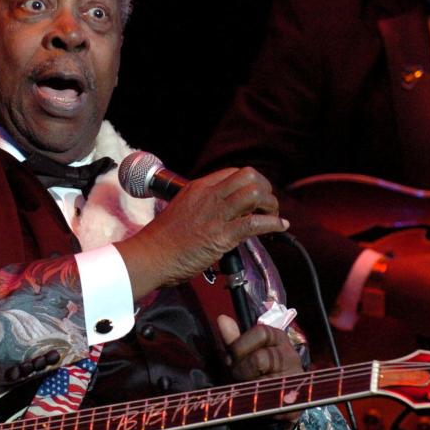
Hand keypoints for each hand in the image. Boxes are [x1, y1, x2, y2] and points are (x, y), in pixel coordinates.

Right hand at [115, 167, 287, 298]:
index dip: (251, 183)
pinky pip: (255, 223)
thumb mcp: (182, 210)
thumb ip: (202, 207)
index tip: (256, 197)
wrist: (151, 256)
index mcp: (198, 187)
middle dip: (265, 189)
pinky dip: (273, 224)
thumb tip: (222, 214)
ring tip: (273, 216)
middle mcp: (209, 196)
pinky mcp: (221, 236)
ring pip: (255, 194)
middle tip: (268, 205)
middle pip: (249, 176)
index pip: (234, 173)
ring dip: (271, 205)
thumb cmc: (162, 240)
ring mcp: (215, 214)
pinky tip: (279, 228)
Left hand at [217, 314, 301, 423]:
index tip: (230, 358)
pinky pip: (270, 401)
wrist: (278, 402)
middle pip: (260, 358)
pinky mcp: (296, 400)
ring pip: (264, 381)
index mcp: (278, 339)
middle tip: (237, 378)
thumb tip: (222, 318)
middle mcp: (290, 356)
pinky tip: (256, 402)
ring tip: (246, 390)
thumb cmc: (257, 372)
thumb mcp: (245, 354)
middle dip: (241, 370)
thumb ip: (234, 340)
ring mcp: (296, 378)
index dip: (240, 345)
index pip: (262, 332)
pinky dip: (258, 403)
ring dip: (248, 389)